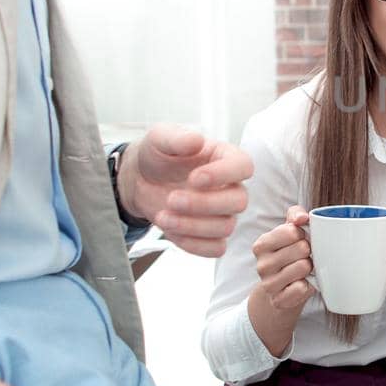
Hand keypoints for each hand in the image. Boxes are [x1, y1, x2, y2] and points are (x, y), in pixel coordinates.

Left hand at [119, 124, 252, 257]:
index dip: (224, 175)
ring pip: (226, 228)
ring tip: (163, 216)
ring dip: (192, 226)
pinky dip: (192, 244)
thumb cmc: (158, 155)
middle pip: (239, 202)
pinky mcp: (211, 234)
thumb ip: (177, 137)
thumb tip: (196, 140)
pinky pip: (216, 248)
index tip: (195, 178)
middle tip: (172, 199)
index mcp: (225, 158)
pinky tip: (171, 231)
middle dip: (203, 204)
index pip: (244, 167)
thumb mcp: (160, 138)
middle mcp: (230, 186)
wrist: (141, 180)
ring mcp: (223, 213)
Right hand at [251, 206, 317, 317]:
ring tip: (305, 269)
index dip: (304, 234)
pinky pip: (301, 288)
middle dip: (309, 251)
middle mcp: (262, 264)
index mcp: (262, 245)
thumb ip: (295, 215)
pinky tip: (303, 283)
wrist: (282, 290)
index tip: (302, 240)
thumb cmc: (289, 255)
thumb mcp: (290, 231)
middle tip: (306, 256)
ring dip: (310, 268)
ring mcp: (268, 284)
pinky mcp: (278, 300)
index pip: (292, 231)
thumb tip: (302, 217)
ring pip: (303, 267)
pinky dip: (307, 286)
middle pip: (301, 249)